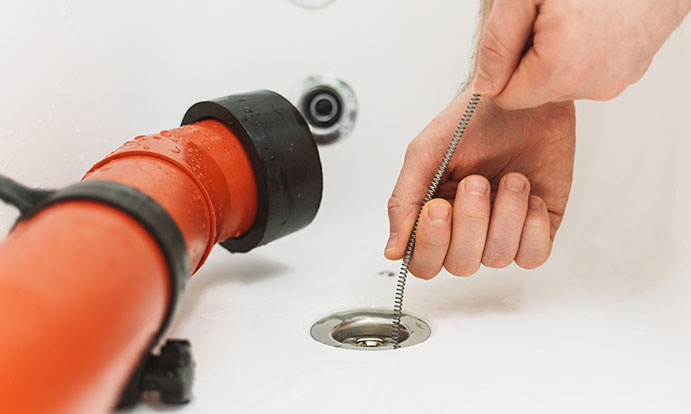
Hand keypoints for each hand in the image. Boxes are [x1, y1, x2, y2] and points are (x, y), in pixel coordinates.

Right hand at [385, 90, 574, 277]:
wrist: (522, 98)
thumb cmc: (472, 119)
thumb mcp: (424, 154)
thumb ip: (403, 202)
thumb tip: (393, 250)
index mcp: (433, 216)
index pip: (423, 262)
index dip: (431, 244)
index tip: (438, 207)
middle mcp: (466, 230)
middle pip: (460, 265)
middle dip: (470, 223)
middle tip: (476, 182)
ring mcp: (502, 231)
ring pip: (497, 258)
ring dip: (505, 214)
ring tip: (511, 178)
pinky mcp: (536, 227)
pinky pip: (533, 256)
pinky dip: (531, 225)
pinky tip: (529, 195)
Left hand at [473, 0, 690, 108]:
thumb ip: (498, 43)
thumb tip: (486, 84)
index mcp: (563, 71)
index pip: (506, 97)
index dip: (503, 64)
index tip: (518, 31)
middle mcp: (594, 85)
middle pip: (535, 90)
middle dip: (530, 58)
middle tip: (547, 16)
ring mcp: (617, 79)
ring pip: (562, 82)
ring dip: (556, 53)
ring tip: (572, 14)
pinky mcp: (632, 69)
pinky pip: (589, 71)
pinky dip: (582, 49)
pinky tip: (592, 18)